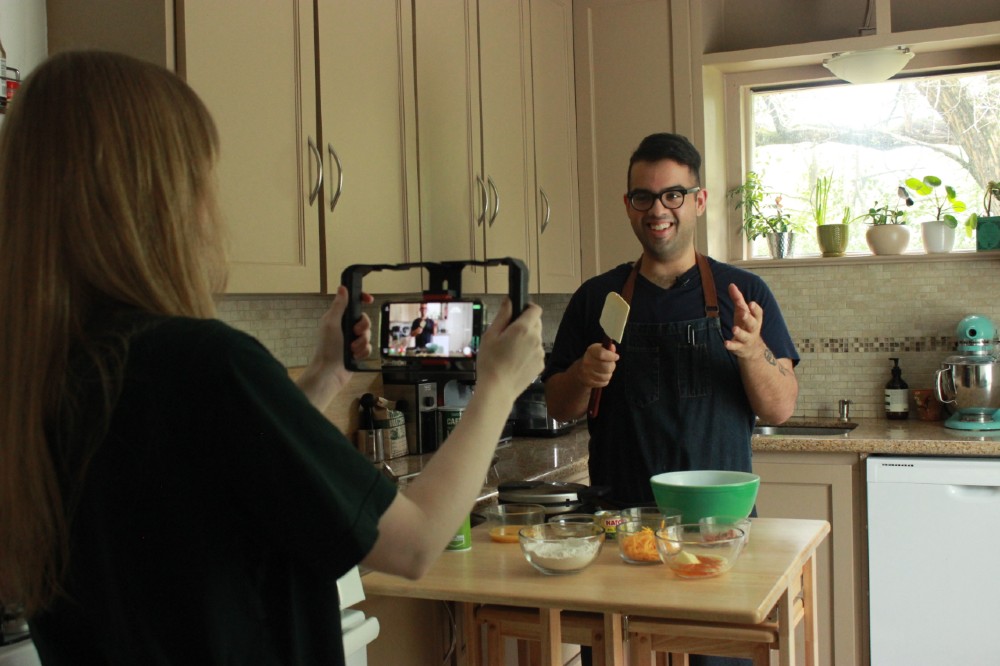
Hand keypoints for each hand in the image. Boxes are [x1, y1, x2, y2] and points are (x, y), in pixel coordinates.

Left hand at [296, 285, 372, 407]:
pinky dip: (363, 352)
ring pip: (367, 335)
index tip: (370, 300)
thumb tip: (342, 287)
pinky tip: (355, 356)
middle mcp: (345, 328)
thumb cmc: (327, 347)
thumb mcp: (331, 323)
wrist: (330, 373)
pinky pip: (368, 347)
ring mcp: (351, 340)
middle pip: (364, 320)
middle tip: (355, 333)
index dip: (361, 299)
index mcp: (337, 318)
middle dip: (363, 327)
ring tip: (352, 349)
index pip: (352, 304)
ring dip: (362, 342)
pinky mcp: (356, 352)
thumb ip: (338, 306)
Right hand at [474, 298, 544, 402]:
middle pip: (536, 323)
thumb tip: (509, 301)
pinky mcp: (540, 364)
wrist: (497, 389)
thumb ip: (502, 315)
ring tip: (511, 351)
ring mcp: (540, 352)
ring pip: (536, 338)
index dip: (527, 308)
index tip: (519, 312)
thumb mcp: (490, 335)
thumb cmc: (490, 363)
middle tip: (509, 334)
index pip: (535, 309)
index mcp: (523, 328)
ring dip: (527, 339)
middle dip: (526, 324)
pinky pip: (537, 352)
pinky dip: (529, 353)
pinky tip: (516, 361)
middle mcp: (535, 338)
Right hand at [577, 342, 618, 387]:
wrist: (581, 370)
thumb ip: (608, 349)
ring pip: (606, 376)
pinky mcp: (589, 382)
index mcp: (590, 351)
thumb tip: (612, 347)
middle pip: (606, 367)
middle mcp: (587, 361)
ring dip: (609, 374)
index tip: (616, 357)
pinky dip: (605, 380)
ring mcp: (586, 373)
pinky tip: (602, 376)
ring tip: (606, 371)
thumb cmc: (595, 358)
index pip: (601, 354)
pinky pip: (604, 382)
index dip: (611, 356)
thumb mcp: (600, 350)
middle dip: (612, 366)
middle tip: (611, 364)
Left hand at [724, 283, 766, 359]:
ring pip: (744, 336)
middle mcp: (753, 329)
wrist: (753, 349)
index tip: (751, 303)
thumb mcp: (742, 312)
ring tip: (734, 328)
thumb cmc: (746, 325)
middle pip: (752, 323)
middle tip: (743, 313)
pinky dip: (731, 345)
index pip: (758, 313)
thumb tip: (731, 285)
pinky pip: (736, 347)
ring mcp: (747, 339)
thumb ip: (738, 299)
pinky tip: (725, 343)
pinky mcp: (740, 347)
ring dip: (739, 332)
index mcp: (755, 319)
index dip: (755, 309)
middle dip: (748, 318)